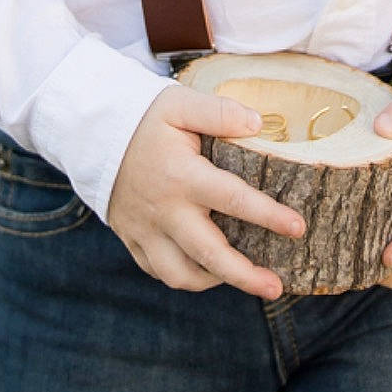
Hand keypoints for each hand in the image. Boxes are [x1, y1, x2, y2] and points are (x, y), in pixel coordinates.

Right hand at [108, 85, 304, 300]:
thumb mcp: (180, 104)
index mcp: (182, 176)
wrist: (93, 133)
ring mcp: (145, 230)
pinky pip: (159, 271)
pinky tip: (206, 270)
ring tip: (242, 278)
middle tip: (276, 287)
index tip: (298, 228)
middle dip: (246, 276)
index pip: (234, 200)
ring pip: (181, 274)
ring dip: (215, 282)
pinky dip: (184, 277)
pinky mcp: (132, 239)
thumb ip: (219, 113)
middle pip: (209, 255)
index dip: (269, 217)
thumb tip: (259, 123)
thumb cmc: (144, 118)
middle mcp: (165, 211)